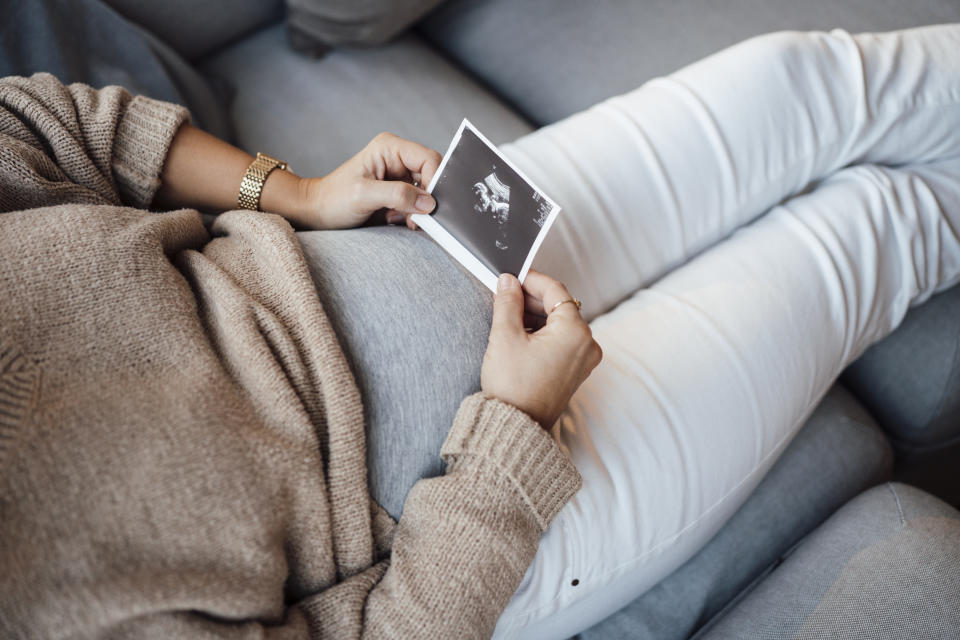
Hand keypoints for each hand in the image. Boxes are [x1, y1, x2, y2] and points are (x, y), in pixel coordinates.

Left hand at [295, 132, 441, 229]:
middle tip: (415, 217)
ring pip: (428, 192)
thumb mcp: (364, 195)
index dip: (434, 181)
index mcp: (390, 147)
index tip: (429, 205)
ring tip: (399, 218)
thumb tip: (428, 202)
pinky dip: (413, 215)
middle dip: (427, 199)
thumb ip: (397, 195)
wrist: (318, 213)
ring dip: (419, 210)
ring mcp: (399, 176)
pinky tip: (396, 219)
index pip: (428, 159)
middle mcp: (398, 158)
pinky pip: (419, 203)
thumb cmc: (333, 199)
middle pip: (432, 175)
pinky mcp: (399, 193)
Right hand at [481, 271, 602, 428]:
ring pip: (560, 324)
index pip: (556, 291)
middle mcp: (587, 345)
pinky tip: (520, 334)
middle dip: (532, 298)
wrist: (514, 427)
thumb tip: (508, 282)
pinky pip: (561, 342)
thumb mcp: (505, 336)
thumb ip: (508, 302)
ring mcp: (583, 361)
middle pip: (560, 307)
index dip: (531, 279)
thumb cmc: (513, 387)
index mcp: (576, 332)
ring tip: (508, 315)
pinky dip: (543, 333)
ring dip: (536, 316)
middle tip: (506, 294)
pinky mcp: (574, 372)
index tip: (512, 276)